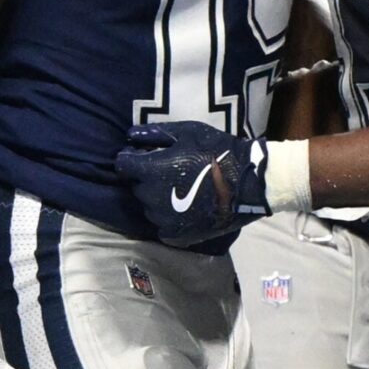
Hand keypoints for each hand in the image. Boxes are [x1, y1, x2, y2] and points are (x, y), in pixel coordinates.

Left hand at [115, 122, 268, 246]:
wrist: (247, 184)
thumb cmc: (216, 151)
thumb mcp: (186, 132)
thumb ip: (154, 134)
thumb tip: (129, 136)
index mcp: (149, 171)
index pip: (122, 164)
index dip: (132, 158)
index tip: (145, 156)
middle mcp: (150, 197)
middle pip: (137, 185)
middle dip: (147, 177)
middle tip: (171, 171)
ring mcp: (162, 219)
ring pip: (149, 206)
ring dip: (158, 198)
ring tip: (181, 189)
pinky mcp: (175, 235)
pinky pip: (161, 225)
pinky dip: (169, 217)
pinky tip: (186, 207)